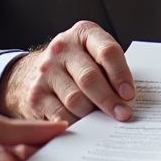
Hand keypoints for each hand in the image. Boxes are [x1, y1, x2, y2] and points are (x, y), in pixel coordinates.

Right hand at [0, 20, 134, 123]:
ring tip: (102, 120)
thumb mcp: (92, 55)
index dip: (121, 74)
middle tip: (122, 114)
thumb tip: (128, 99)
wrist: (31, 72)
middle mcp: (62, 49)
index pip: (107, 51)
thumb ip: (110, 69)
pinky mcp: (36, 95)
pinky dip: (76, 124)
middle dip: (109, 99)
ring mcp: (46, 71)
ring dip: (92, 114)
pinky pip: (61, 116)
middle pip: (90, 78)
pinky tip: (84, 126)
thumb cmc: (75, 66)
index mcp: (83, 34)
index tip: (129, 94)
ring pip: (76, 100)